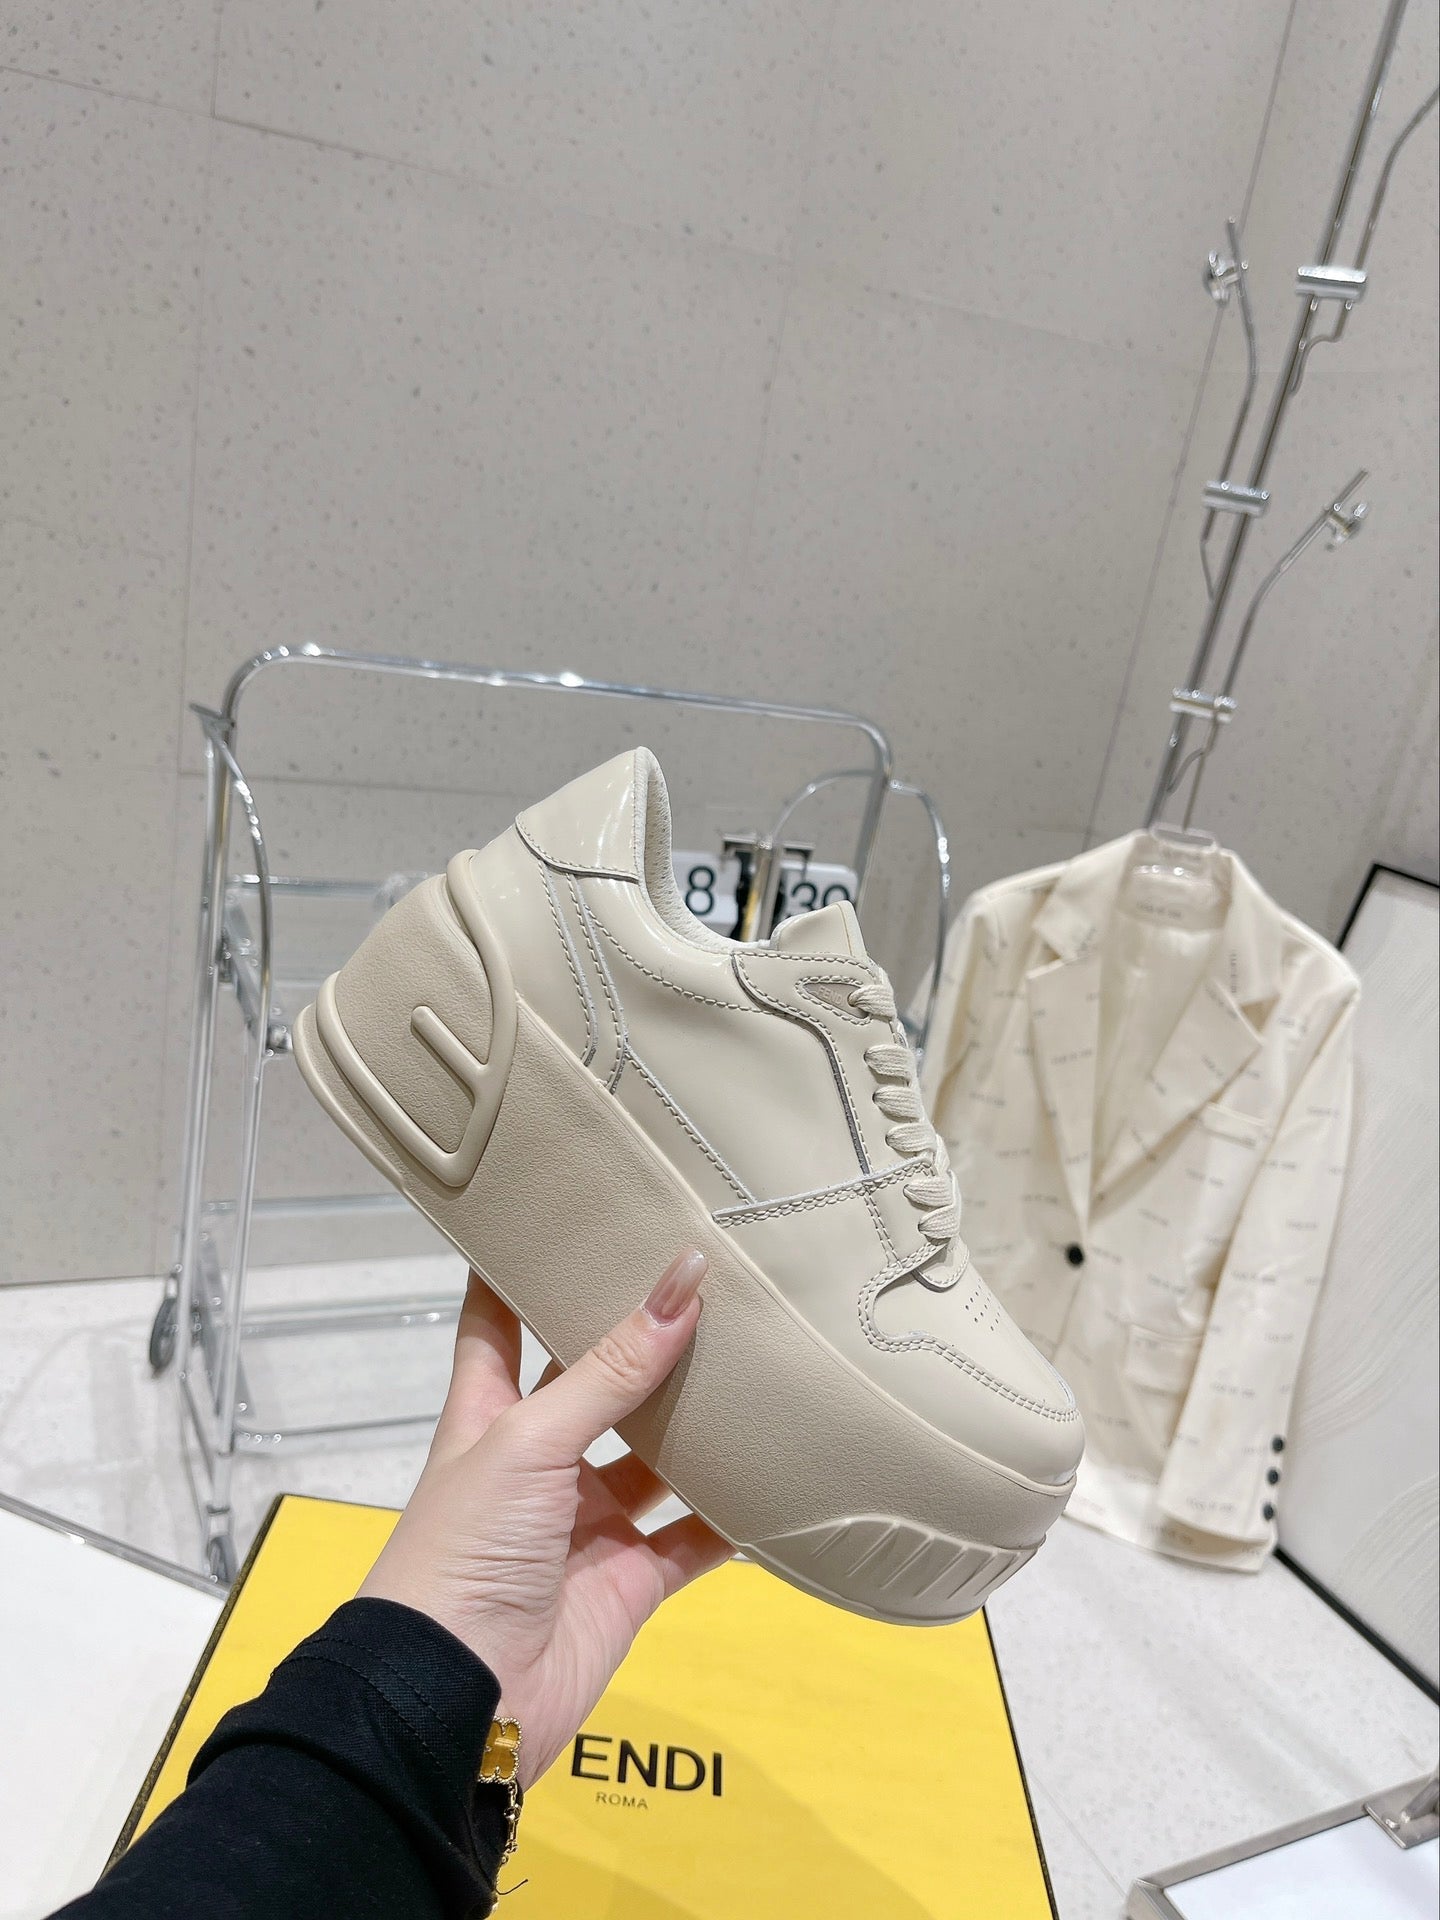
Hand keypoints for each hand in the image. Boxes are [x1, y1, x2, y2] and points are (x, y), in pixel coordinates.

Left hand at [360, 1249, 731, 1785]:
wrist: (459, 1700)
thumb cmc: (463, 1551)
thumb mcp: (529, 1441)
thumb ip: (611, 1369)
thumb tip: (683, 1279)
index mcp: (488, 1416)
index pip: (497, 1323)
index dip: (517, 1270)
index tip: (557, 1211)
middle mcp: (537, 1461)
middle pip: (593, 1384)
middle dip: (638, 1340)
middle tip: (703, 1274)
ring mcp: (584, 1523)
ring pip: (651, 1457)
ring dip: (696, 1421)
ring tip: (758, 1358)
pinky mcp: (627, 1583)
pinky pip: (691, 1540)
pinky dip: (733, 1514)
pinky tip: (779, 1474)